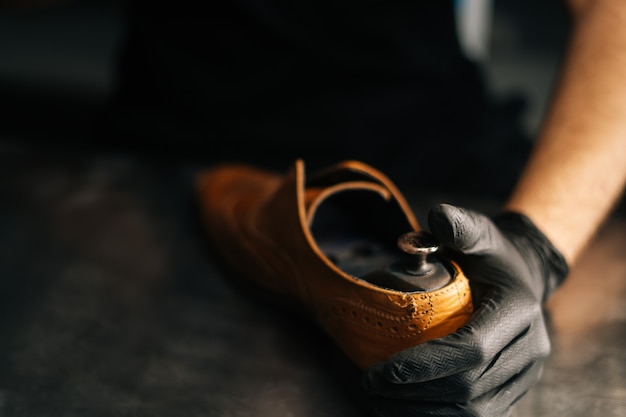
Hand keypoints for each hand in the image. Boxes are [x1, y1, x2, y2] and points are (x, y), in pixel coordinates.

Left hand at [362, 204, 567, 416]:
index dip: (423, 365)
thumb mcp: (478, 232)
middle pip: (469, 388)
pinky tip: (405, 409)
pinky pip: (478, 415)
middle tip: (370, 388)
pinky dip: (439, 416)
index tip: (379, 372)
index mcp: (519, 311)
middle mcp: (530, 350)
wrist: (521, 277)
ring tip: (381, 404)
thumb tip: (436, 217)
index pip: (471, 350)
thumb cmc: (490, 256)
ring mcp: (525, 375)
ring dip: (424, 413)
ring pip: (475, 411)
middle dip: (414, 394)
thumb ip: (459, 226)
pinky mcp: (514, 389)